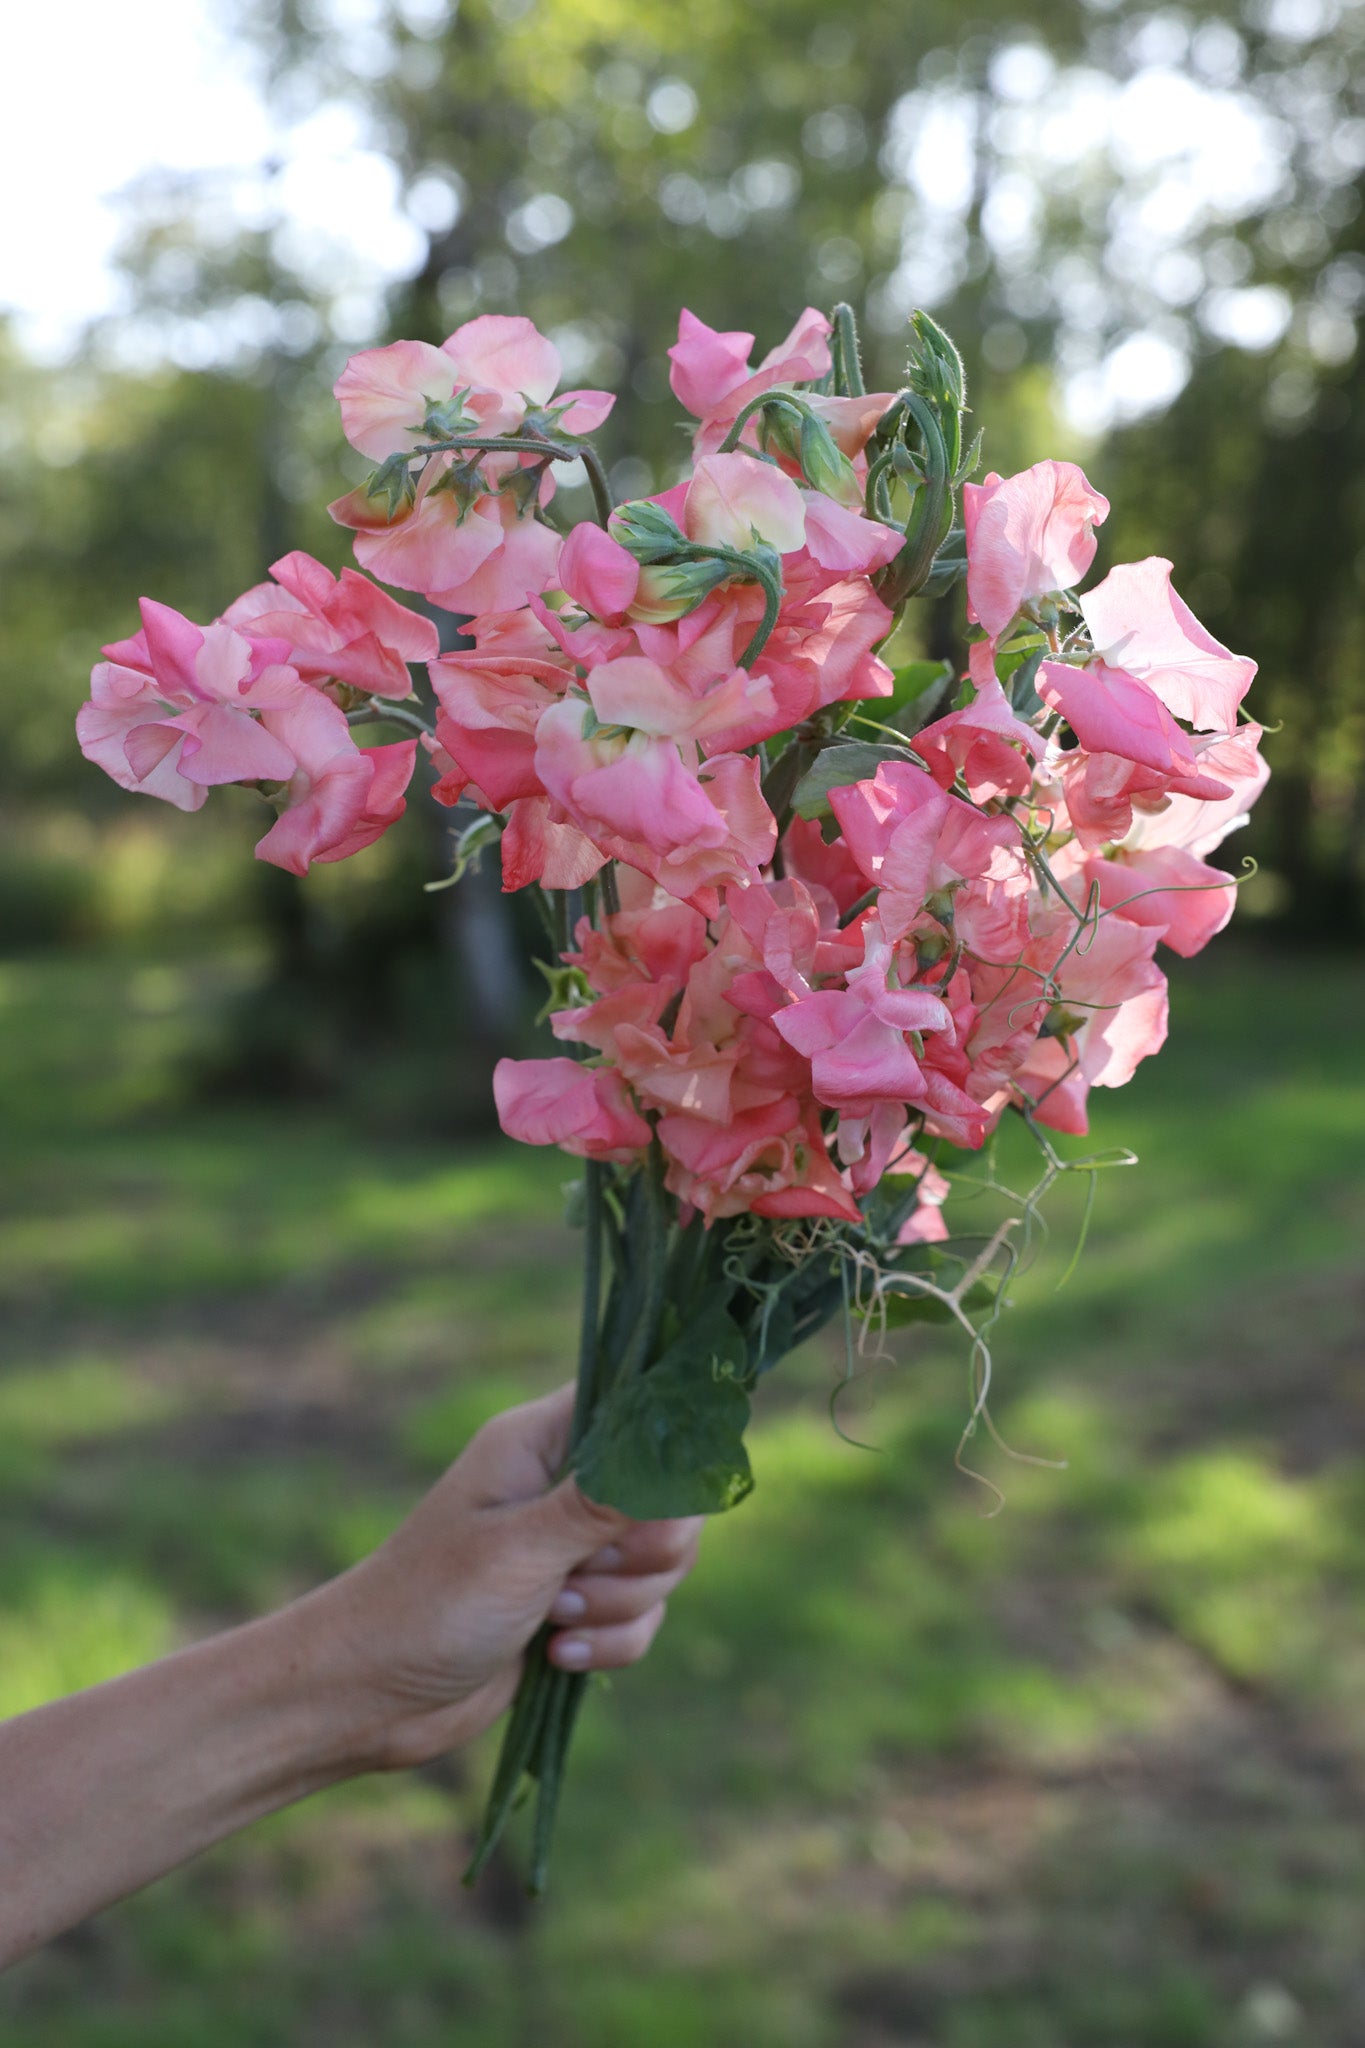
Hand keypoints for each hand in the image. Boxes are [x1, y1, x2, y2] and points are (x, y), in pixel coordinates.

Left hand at [315, 1384, 702, 1769]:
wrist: (372, 1696)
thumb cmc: (430, 1603)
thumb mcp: (521, 1549)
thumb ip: (606, 1504)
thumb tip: (680, 1457)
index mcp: (541, 1442)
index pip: (635, 1403)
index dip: (666, 1445)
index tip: (659, 1498)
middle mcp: (565, 1485)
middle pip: (669, 1498)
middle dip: (643, 1554)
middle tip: (581, 1575)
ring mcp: (575, 1547)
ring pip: (662, 1564)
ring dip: (619, 1606)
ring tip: (551, 1620)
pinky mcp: (581, 1607)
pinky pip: (643, 1617)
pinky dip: (611, 1643)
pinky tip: (554, 1656)